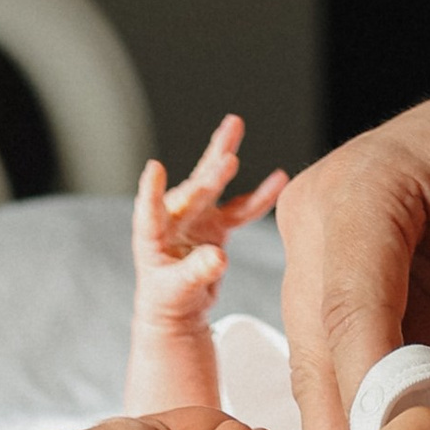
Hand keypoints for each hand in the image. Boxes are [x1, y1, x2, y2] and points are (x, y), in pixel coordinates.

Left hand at [131, 114, 286, 331]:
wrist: (178, 305)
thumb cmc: (167, 299)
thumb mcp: (177, 292)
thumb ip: (197, 272)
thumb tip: (219, 257)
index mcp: (153, 237)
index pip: (150, 212)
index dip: (151, 191)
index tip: (154, 168)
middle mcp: (175, 219)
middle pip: (193, 192)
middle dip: (210, 174)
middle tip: (227, 157)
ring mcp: (197, 218)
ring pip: (213, 184)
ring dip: (224, 156)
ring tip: (234, 124)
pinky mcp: (216, 225)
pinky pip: (241, 209)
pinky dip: (260, 196)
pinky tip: (279, 178)